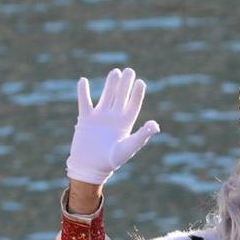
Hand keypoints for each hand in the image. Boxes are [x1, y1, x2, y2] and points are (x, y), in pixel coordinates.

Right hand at [66, 68, 159, 187]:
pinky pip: (84, 102)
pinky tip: (83, 81)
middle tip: (129, 71)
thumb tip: (156, 124)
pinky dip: (83, 92)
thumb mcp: (129, 147)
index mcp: (126, 124)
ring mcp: (100, 117)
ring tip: (115, 72)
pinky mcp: (86, 119)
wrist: (91, 168)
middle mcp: (114, 118)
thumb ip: (142, 135)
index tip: (140, 82)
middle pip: (121, 97)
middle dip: (125, 84)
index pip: (133, 105)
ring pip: (106, 96)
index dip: (137, 94)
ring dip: (110, 84)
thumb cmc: (112, 160)